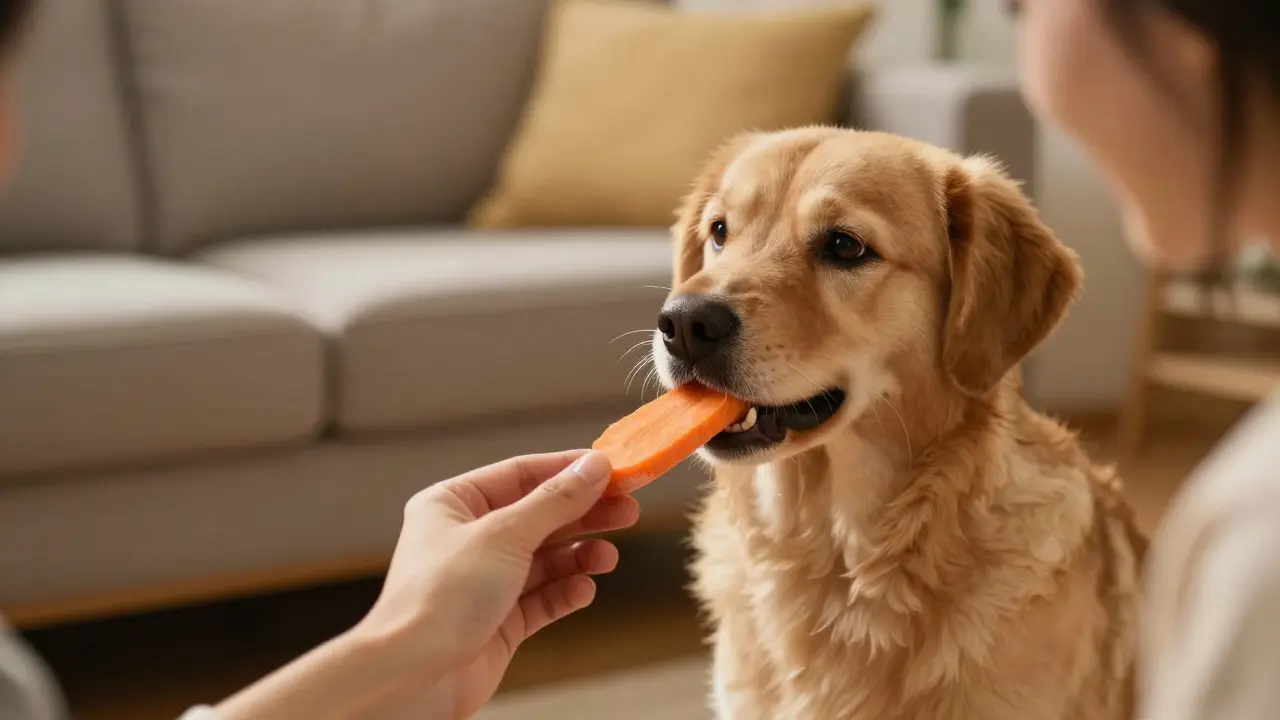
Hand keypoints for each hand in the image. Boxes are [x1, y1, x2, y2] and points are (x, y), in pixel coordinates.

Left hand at [354, 449, 637, 717]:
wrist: (414, 676)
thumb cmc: (439, 598)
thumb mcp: (505, 535)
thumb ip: (555, 501)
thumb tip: (594, 467)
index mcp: (452, 504)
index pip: (520, 474)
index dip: (567, 470)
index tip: (612, 469)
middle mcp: (466, 539)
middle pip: (538, 515)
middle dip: (583, 513)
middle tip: (627, 509)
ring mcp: (483, 581)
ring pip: (544, 558)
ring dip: (579, 555)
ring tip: (607, 557)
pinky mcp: (497, 620)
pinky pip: (541, 597)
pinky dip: (566, 591)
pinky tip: (584, 589)